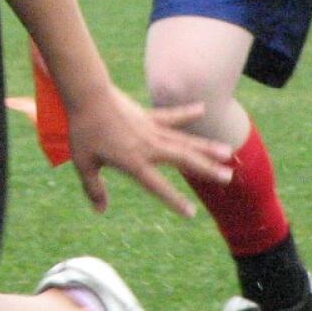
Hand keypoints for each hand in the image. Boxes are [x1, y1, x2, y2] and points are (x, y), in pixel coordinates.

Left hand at [65, 90, 232, 216]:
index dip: (174, 201)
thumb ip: (93, 188)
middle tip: (228, 177)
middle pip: (183, 160)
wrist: (88, 97)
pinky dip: (187, 112)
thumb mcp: (84, 164)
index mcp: (134, 163)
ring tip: (227, 151)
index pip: (158, 187)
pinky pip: (171, 115)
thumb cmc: (84, 131)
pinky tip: (203, 108)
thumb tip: (99, 210)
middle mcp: (149, 147)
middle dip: (207, 170)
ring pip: (184, 140)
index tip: (191, 213)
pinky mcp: (148, 115)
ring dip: (206, 146)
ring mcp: (152, 129)